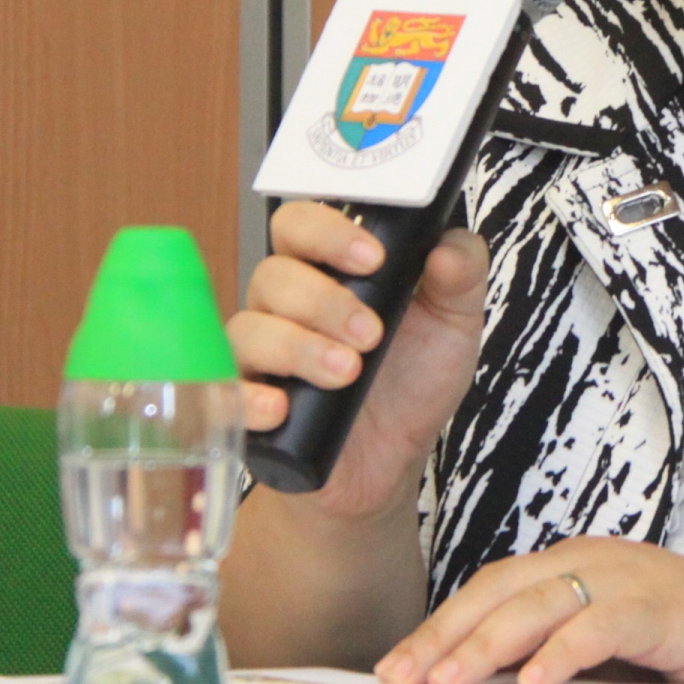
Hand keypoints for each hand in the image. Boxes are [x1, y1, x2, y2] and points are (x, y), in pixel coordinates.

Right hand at [224, 201, 488, 520]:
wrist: (391, 460)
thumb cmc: (413, 380)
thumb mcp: (453, 326)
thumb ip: (460, 277)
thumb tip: (448, 246)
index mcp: (328, 269)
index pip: (302, 223)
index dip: (328, 231)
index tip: (373, 258)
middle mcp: (286, 303)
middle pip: (274, 272)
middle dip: (323, 300)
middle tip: (370, 333)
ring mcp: (261, 352)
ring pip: (251, 328)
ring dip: (300, 348)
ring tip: (348, 372)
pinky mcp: (245, 402)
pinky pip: (223, 391)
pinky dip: (251, 398)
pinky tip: (283, 408)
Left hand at [373, 537, 683, 683]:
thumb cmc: (676, 638)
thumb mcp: (597, 644)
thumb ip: (545, 654)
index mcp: (567, 565)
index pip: (487, 589)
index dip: (439, 627)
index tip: (396, 668)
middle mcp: (587, 562)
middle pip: (499, 591)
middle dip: (445, 636)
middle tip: (404, 678)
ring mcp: (621, 579)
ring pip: (538, 604)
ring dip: (487, 645)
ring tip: (449, 683)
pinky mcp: (655, 608)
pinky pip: (598, 627)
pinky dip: (562, 653)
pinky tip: (533, 683)